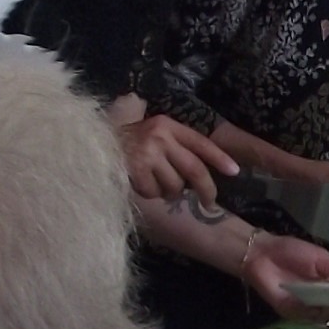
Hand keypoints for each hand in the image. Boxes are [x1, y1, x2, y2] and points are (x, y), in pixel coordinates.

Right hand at [111, 110, 235, 207]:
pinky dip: (150, 194)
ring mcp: (148, 153)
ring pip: (175, 186)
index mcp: (168, 125)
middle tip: (210, 203)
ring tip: (157, 184)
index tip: (234, 171)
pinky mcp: (136, 169)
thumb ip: (177, 148)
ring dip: (170, 193)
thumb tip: (203, 175)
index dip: (219, 158)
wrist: (94, 144)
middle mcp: (160, 136)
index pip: (200, 143)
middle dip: (206, 190)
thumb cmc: (129, 143)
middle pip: (194, 169)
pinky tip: (140, 184)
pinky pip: (154, 192)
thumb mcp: (155, 135)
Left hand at [240, 234, 328, 316]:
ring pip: (324, 316)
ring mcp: (305, 307)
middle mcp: (319, 299)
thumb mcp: (323, 259)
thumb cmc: (292, 251)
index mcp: (328, 285)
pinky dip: (315, 312)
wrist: (262, 253)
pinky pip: (307, 316)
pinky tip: (321, 305)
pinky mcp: (291, 312)